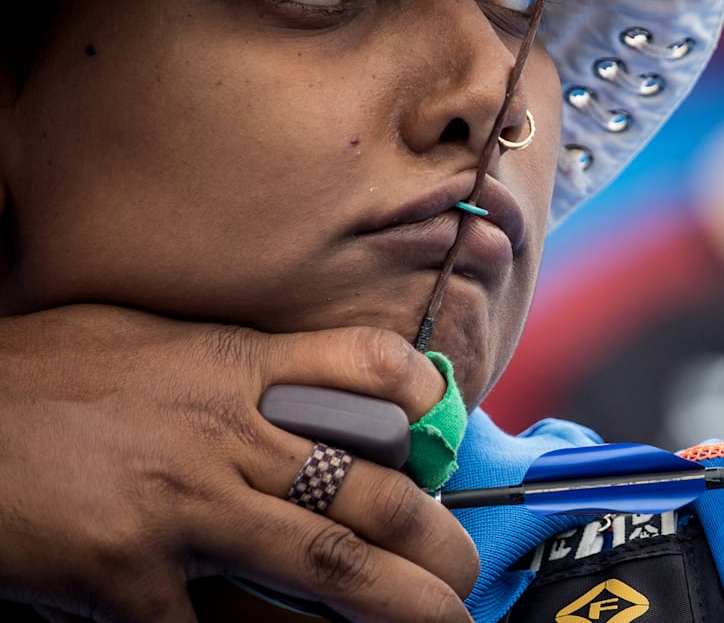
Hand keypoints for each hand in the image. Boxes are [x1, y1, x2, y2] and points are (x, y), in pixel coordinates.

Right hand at [0, 304, 477, 621]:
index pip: (360, 366)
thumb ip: (221, 368)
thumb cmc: (31, 380)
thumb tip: (281, 388)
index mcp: (228, 368)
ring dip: (394, 604)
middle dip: (434, 539)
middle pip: (367, 489)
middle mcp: (224, 435)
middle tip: (467, 571)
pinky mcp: (130, 577)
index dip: (418, 393)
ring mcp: (183, 509)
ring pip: (322, 564)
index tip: (443, 424)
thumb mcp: (136, 341)